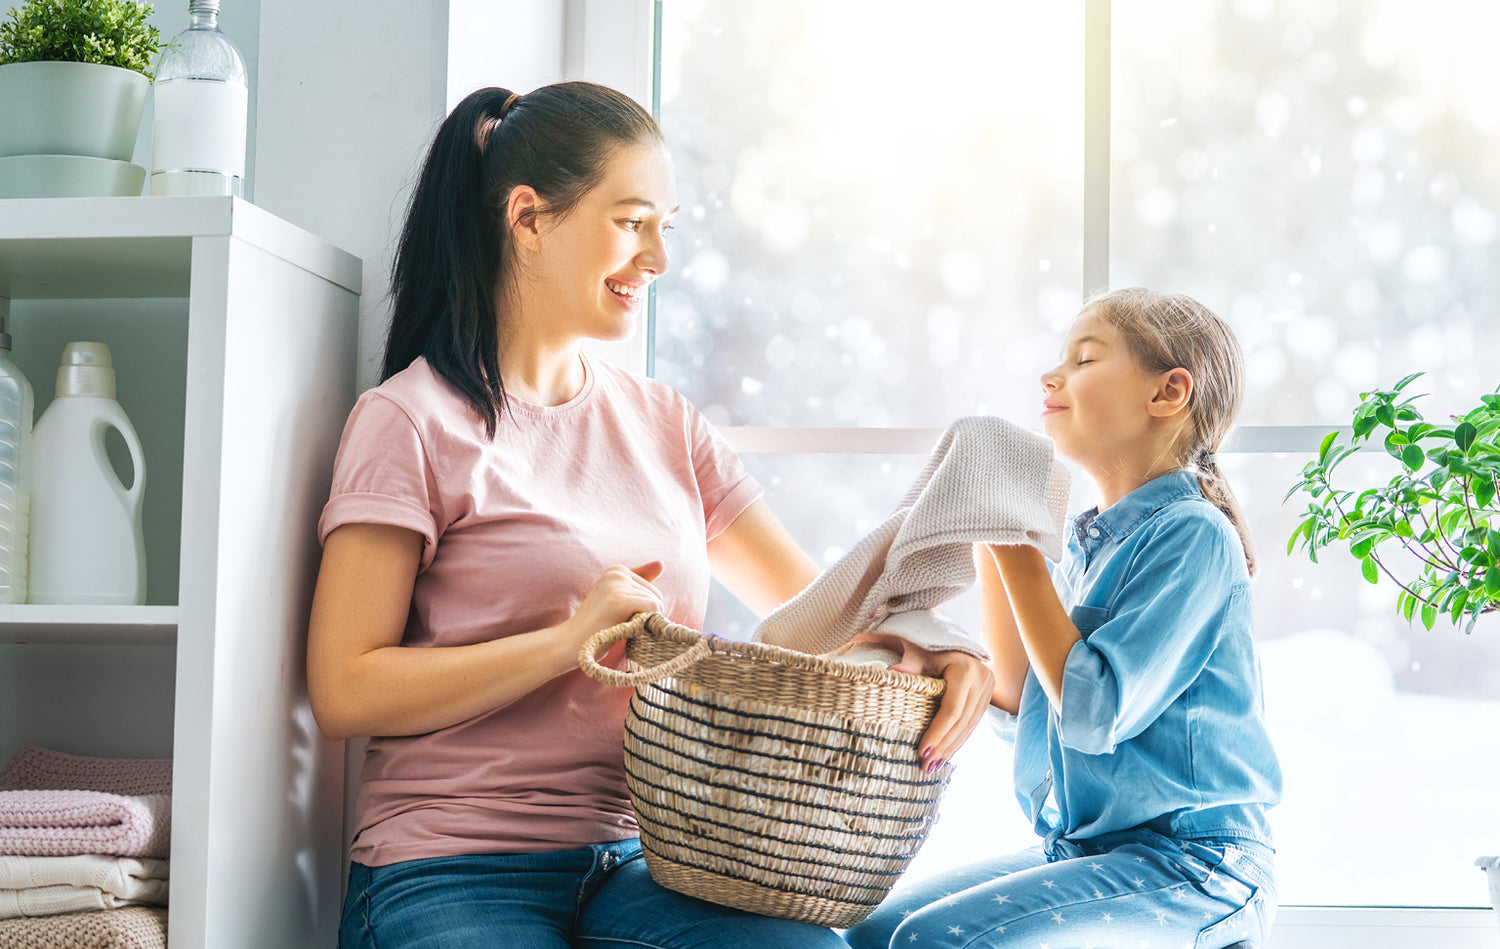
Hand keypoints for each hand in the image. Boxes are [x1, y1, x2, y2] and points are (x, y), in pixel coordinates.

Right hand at [563, 562, 665, 654]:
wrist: (572, 642)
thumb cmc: (598, 624)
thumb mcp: (618, 597)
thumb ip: (640, 581)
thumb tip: (661, 563)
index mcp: (616, 569)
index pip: (651, 590)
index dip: (640, 610)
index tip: (615, 615)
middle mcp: (617, 572)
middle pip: (655, 595)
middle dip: (643, 614)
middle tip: (616, 621)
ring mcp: (617, 585)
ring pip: (656, 603)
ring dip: (642, 620)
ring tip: (617, 624)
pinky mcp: (620, 600)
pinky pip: (654, 609)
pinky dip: (645, 623)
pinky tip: (624, 627)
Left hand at [851, 633, 995, 772]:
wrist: (951, 642)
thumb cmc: (928, 647)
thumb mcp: (917, 653)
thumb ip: (908, 666)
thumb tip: (890, 673)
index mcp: (965, 669)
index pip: (951, 710)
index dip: (937, 733)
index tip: (922, 751)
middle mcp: (982, 679)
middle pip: (961, 722)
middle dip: (943, 746)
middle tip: (926, 767)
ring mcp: (987, 689)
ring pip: (969, 726)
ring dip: (951, 748)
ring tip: (934, 768)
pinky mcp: (987, 696)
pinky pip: (972, 723)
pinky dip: (958, 740)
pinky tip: (946, 754)